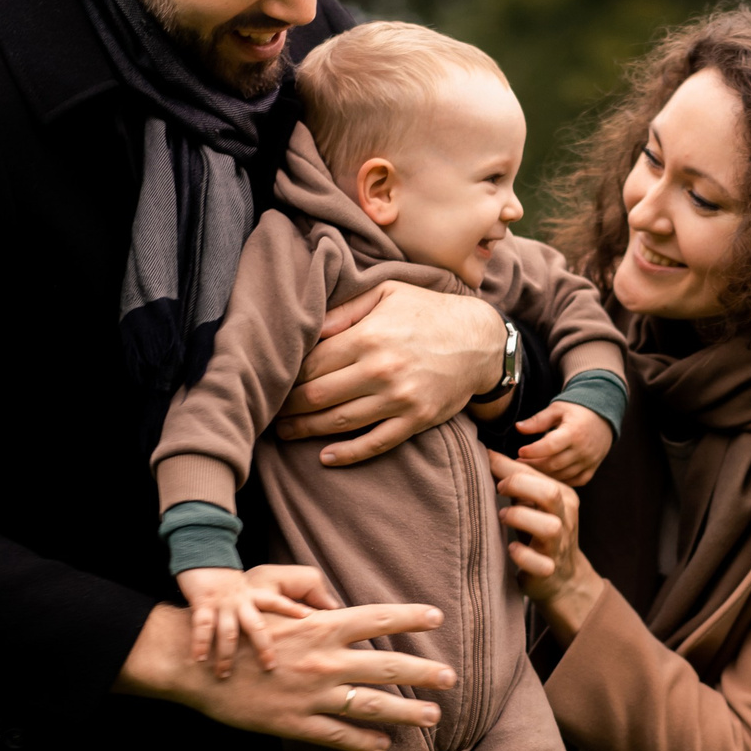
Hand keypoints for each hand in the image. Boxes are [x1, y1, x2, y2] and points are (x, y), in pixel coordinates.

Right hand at [114, 601, 454, 750]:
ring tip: (433, 716)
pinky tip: (383, 746)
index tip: (437, 616)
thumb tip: (341, 613)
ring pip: (371, 705)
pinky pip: (339, 736)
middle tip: (451, 677)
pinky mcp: (295, 723)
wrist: (196, 664)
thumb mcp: (276, 611)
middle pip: (386, 665)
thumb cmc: (237, 635)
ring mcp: (311, 695)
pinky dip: (365, 743)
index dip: (409, 616)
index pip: (376, 618)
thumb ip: (313, 616)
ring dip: (406, 712)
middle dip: (424, 672)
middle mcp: (323, 660)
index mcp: (319, 627)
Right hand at [177, 562, 339, 677]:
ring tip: (224, 675)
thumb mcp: (273, 586)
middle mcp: (246, 600)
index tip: (308, 626)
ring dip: (225, 655)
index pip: (282, 605)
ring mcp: (224, 604)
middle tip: (270, 669)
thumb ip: (304, 594)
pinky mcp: (203, 604)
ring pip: (229, 631)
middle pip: (257, 625)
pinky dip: (199, 644)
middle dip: (262, 647)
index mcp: (263, 595)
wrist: (205, 564)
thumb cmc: (242, 585)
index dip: (294, 613)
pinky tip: (198, 660)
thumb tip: (333, 611)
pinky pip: (202, 626)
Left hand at [277, 281, 503, 467]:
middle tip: (270, 411)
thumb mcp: (387, 293)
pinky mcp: (416, 420)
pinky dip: (348, 454)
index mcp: (369, 337)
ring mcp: (400, 399)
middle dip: (289, 406)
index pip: (313, 363)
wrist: (480, 340)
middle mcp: (381, 370)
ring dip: (307, 430)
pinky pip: (376, 443)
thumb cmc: (428, 312)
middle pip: (319, 395)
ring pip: (341, 422)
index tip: (272, 382)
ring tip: (286, 432)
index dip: (287, 376)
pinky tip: (326, 457)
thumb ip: (345, 309)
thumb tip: (308, 329)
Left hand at [492, 451, 606, 640]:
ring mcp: (559, 545)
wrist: (563, 578)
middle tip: (498, 489)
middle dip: (520, 485)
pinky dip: (521, 555)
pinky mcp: (549, 570)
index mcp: (563, 497)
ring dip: (520, 518)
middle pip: (550, 493)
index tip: (486, 461)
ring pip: (549, 527)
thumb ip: (517, 480)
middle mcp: (565, 518)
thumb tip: (487, 453)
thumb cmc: (539, 533)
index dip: (509, 465)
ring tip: (503, 516)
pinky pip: (539, 563)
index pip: (538, 473)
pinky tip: (510, 549)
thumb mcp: (533, 504)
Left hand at [513, 400, 613, 487]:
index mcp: (574, 432)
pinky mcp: (591, 470)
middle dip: (533, 465)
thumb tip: (518, 427)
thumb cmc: (576, 411)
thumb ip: (538, 420)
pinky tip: (547, 476)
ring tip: (529, 470)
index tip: (519, 452)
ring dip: (544, 475)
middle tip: (518, 463)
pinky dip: (559, 481)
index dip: (533, 451)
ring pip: (562, 476)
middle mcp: (583, 449)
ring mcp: (589, 462)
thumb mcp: (557, 409)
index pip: (551, 445)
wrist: (603, 417)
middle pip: (554, 464)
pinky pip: (574, 482)